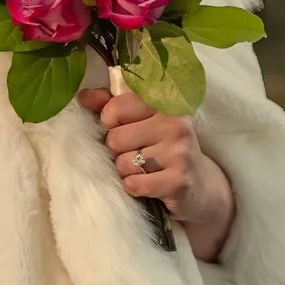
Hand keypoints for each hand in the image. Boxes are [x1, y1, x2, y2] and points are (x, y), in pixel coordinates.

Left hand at [77, 84, 235, 261]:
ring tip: (143, 169)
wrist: (200, 186)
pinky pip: (134, 184)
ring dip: (126, 171)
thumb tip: (83, 96)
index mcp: (165, 103)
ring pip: (123, 163)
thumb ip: (113, 105)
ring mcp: (179, 153)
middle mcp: (176, 124)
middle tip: (136, 153)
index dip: (109, 122)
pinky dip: (133, 187)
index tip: (122, 128)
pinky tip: (147, 184)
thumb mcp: (144, 121)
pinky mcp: (178, 181)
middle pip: (115, 138)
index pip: (115, 108)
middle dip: (117, 151)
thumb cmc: (164, 148)